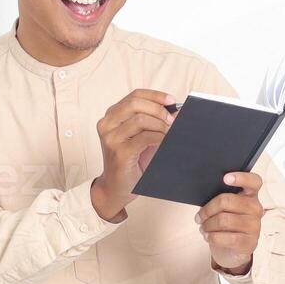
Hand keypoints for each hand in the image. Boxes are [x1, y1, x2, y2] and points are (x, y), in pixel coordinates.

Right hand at [91, 89, 175, 221]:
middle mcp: (107, 124)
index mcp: (112, 116)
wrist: (116, 188)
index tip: (172, 101)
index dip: (155, 96)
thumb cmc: (131, 161)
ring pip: (140, 120)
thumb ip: (153, 121)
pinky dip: (159, 137)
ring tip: (171, 132)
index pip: (134, 95)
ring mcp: (111, 138)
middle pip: (135, 103)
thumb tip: (177, 110)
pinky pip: (144, 138)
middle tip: (173, 120)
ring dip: (161, 124)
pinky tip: (166, 141)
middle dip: (159, 109)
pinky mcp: (119, 152)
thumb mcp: (142, 136)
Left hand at [195, 171, 263, 274]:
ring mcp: (254, 225)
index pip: (253, 181)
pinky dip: (211, 237)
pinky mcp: (249, 242)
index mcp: (250, 195)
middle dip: (207, 210)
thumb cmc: (227, 225)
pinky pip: (224, 237)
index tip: (225, 178)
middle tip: (199, 217)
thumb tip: (205, 193)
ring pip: (222, 220)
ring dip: (207, 225)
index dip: (241, 177)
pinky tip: (208, 236)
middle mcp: (255, 208)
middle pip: (226, 201)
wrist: (233, 251)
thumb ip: (221, 199)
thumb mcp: (225, 209)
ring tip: (203, 228)